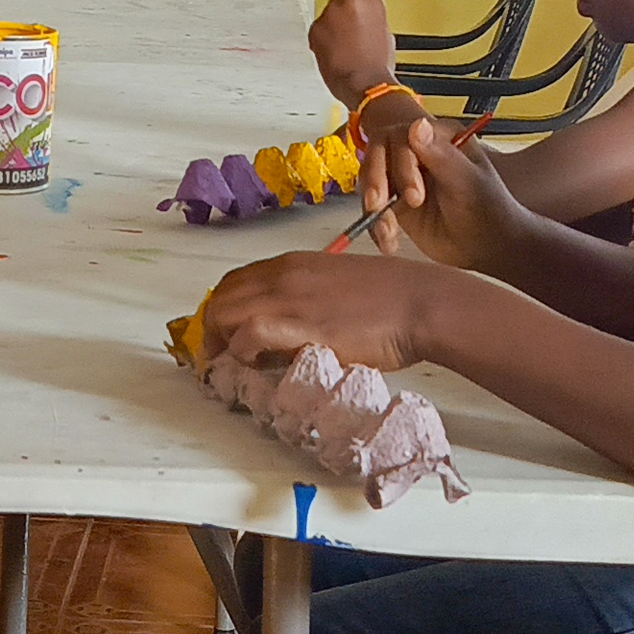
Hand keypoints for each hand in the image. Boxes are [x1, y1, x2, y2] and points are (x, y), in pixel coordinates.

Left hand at [200, 250, 456, 374]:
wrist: (420, 302)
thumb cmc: (392, 298)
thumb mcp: (339, 286)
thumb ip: (309, 299)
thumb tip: (290, 328)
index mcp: (292, 264)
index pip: (236, 281)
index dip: (224, 310)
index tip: (226, 335)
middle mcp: (283, 276)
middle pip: (222, 297)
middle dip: (213, 330)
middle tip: (221, 359)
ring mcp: (289, 298)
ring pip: (224, 313)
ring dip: (221, 344)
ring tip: (233, 369)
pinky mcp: (300, 325)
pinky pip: (248, 334)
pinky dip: (242, 351)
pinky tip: (255, 365)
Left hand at [310, 0, 392, 101]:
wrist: (364, 83)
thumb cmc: (377, 63)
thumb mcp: (384, 32)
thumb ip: (370, 18)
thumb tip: (363, 19)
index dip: (356, 6)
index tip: (356, 14)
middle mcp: (346, 2)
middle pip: (339, 1)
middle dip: (343, 15)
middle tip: (351, 33)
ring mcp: (328, 15)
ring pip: (327, 16)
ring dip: (332, 27)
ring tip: (344, 46)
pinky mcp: (314, 30)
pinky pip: (318, 31)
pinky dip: (323, 39)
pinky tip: (335, 52)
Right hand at [364, 114, 537, 277]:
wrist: (487, 247)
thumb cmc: (487, 209)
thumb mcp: (466, 182)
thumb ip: (442, 155)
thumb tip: (417, 124)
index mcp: (439, 138)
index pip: (404, 138)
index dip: (402, 165)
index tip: (414, 196)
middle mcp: (417, 153)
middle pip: (379, 156)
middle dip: (377, 182)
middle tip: (379, 206)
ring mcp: (403, 178)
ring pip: (371, 182)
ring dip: (373, 207)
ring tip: (388, 232)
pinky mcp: (395, 204)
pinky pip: (373, 210)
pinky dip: (376, 227)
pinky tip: (389, 243)